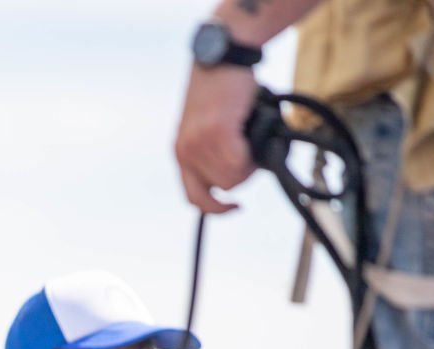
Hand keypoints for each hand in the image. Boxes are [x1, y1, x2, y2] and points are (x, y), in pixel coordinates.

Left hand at [174, 63, 260, 213]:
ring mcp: (200, 144)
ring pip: (233, 178)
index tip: (234, 206)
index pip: (194, 197)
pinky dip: (252, 154)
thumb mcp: (209, 125)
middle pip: (222, 187)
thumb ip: (215, 151)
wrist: (223, 55)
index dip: (215, 208)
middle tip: (250, 147)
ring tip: (250, 135)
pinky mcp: (217, 133)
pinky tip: (251, 132)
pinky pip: (240, 163)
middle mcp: (186, 151)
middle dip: (242, 173)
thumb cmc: (223, 86)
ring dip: (249, 162)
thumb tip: (240, 172)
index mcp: (181, 152)